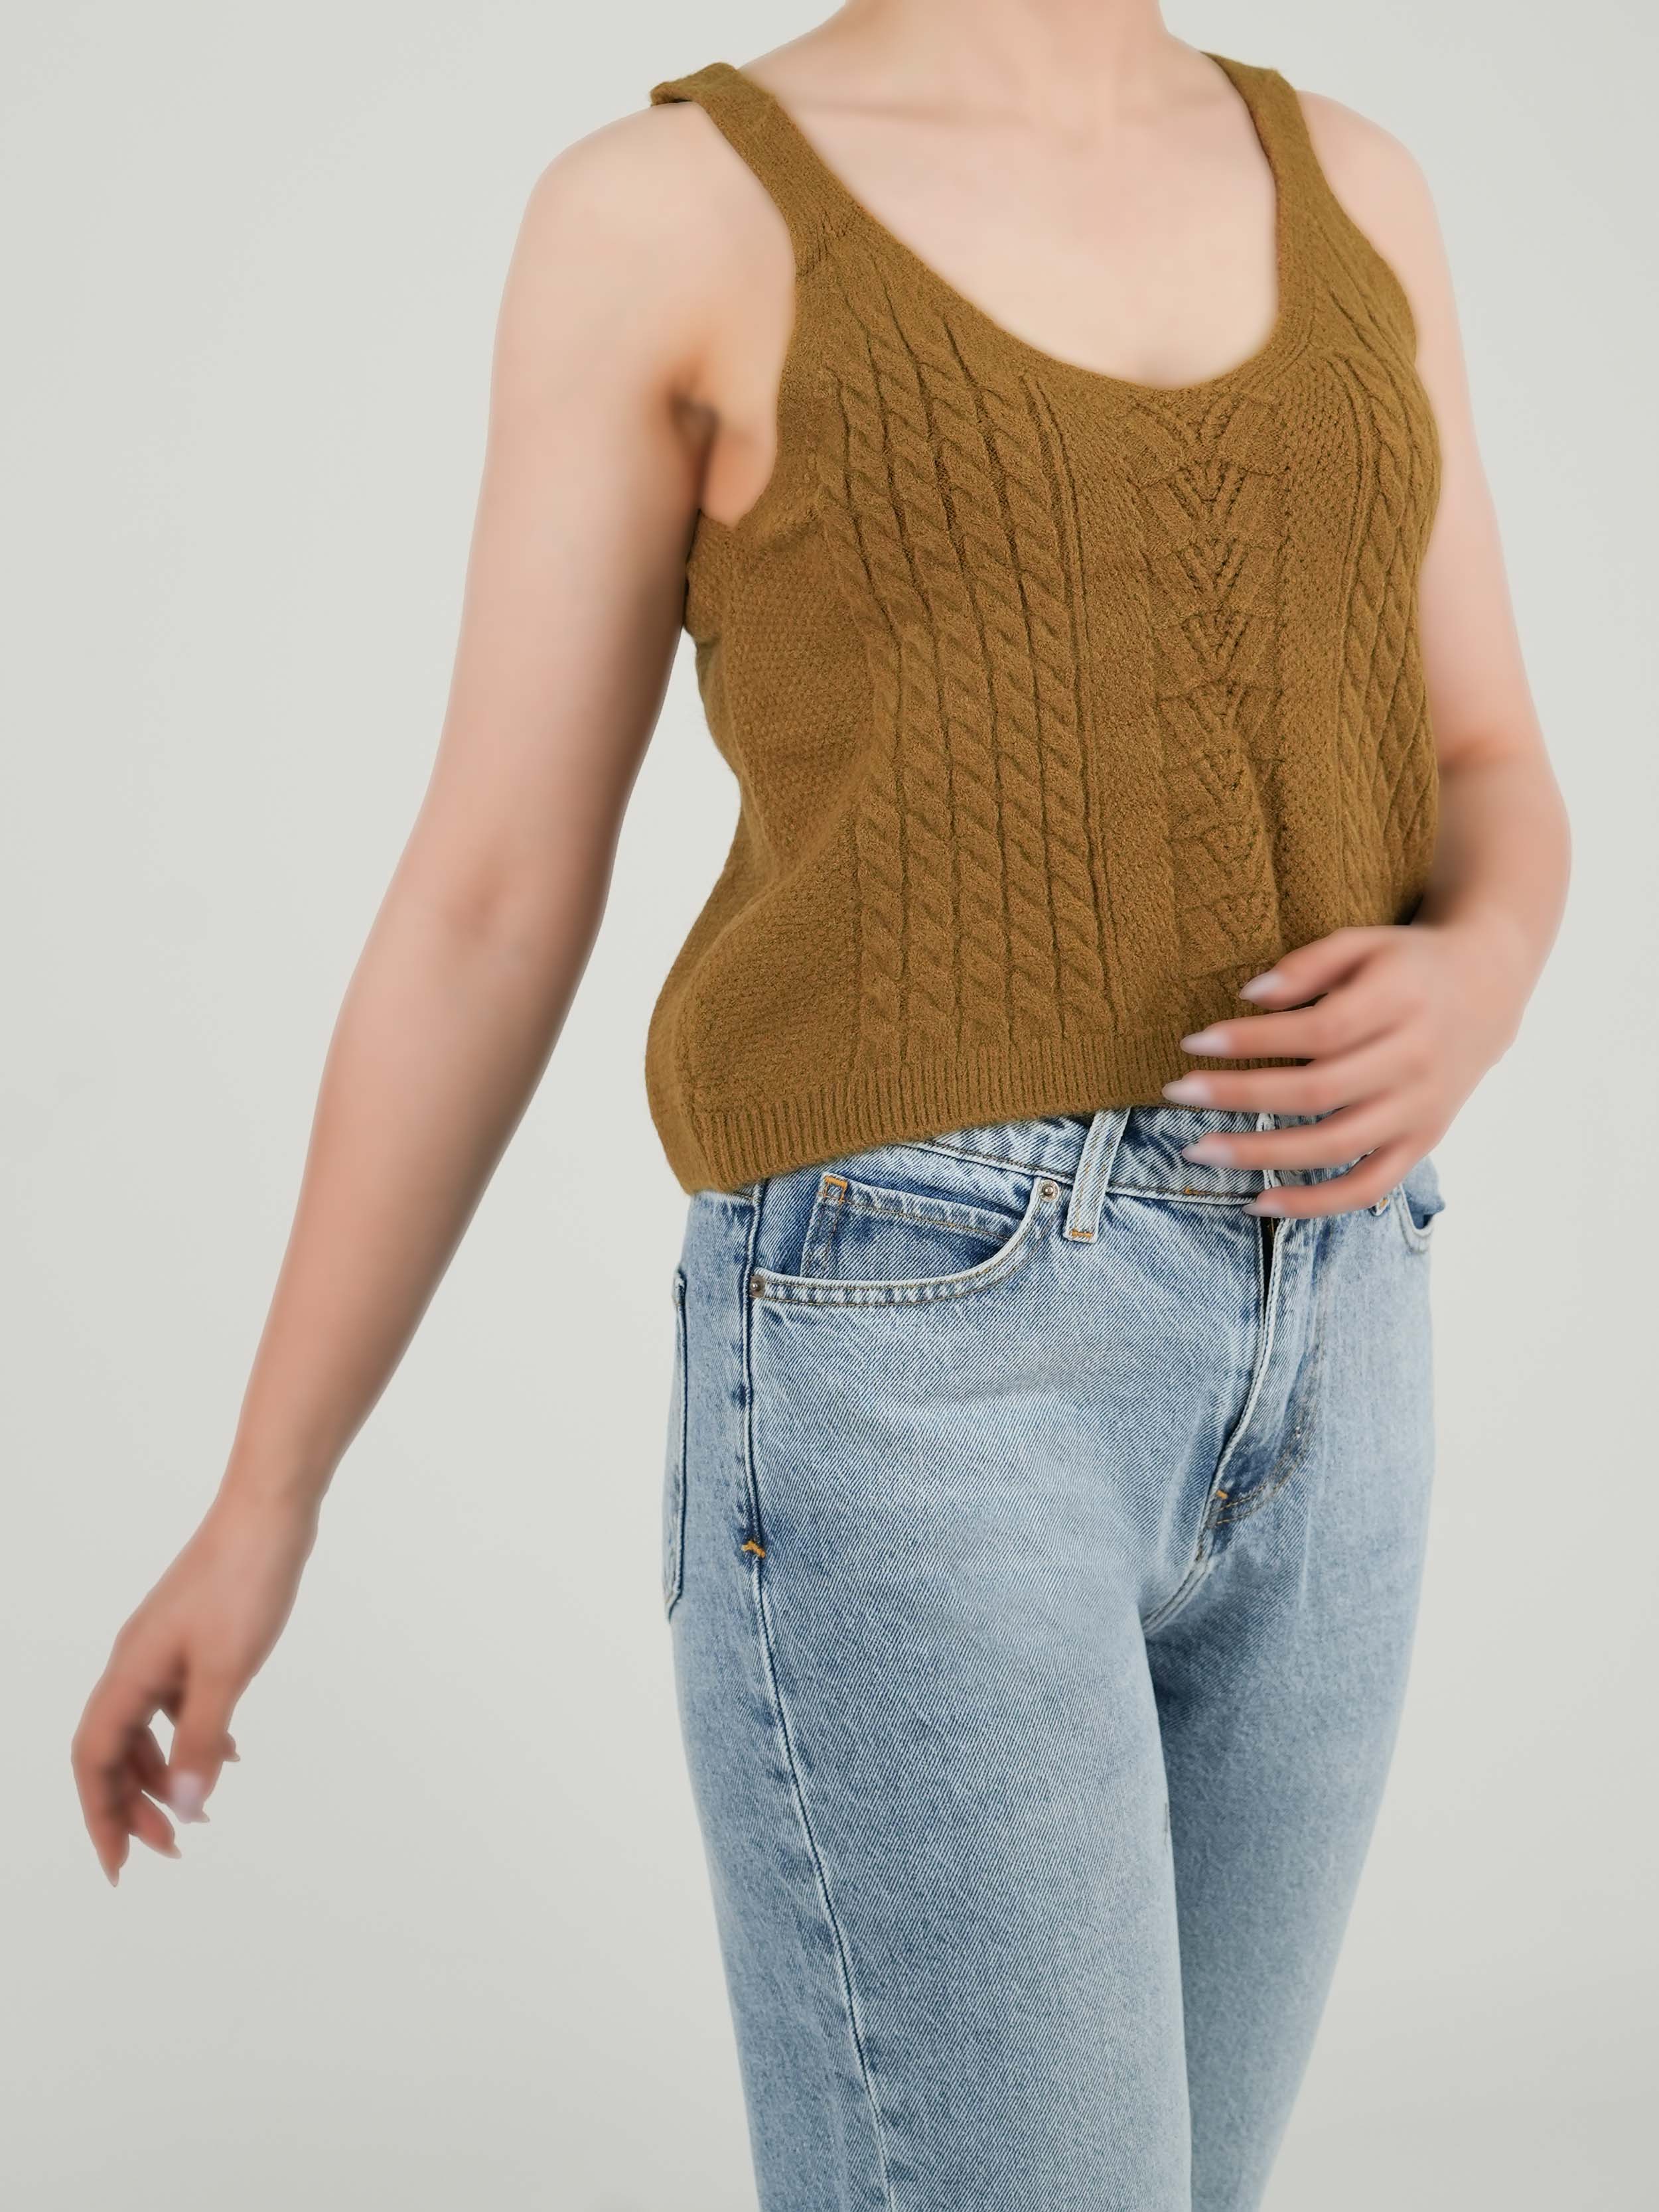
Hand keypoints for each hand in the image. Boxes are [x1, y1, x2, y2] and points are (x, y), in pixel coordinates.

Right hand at [72, 1491, 317, 1883]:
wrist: (270, 1510)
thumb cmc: (246, 1580)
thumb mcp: (228, 1669)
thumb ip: (202, 1739)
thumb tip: (187, 1807)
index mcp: (130, 1671)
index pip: (93, 1759)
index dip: (100, 1815)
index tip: (120, 1865)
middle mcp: (135, 1661)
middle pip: (113, 1750)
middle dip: (133, 1805)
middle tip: (171, 1850)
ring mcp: (163, 1648)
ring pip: (146, 1728)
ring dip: (165, 1773)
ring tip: (198, 1812)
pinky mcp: (194, 1637)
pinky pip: (178, 1702)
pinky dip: (194, 1736)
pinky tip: (228, 1755)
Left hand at [1160, 921, 1523, 1218]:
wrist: (1488, 987)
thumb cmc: (1405, 964)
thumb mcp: (1362, 942)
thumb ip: (1307, 964)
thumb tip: (1249, 997)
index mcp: (1401, 1004)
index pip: (1319, 1031)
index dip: (1253, 1041)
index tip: (1194, 1042)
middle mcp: (1416, 1062)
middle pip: (1319, 1092)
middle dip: (1239, 1097)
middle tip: (1176, 1094)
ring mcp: (1422, 1110)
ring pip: (1337, 1147)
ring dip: (1263, 1155)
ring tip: (1199, 1149)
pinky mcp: (1423, 1142)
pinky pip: (1368, 1187)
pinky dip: (1314, 1204)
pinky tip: (1258, 1201)